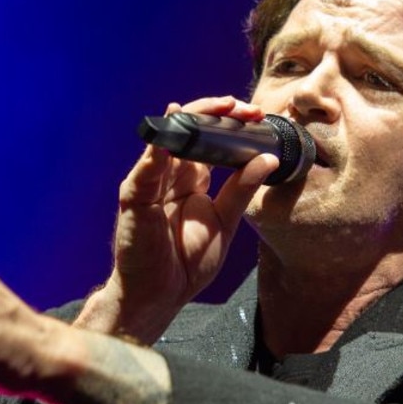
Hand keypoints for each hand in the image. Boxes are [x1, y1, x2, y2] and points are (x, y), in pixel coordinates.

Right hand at [77, 96, 278, 342]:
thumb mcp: (225, 223)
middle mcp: (170, 174)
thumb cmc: (187, 263)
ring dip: (192, 120)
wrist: (159, 295)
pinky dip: (157, 151)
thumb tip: (268, 158)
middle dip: (216, 113)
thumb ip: (241, 191)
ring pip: (168, 140)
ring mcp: (151, 182)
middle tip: (244, 108)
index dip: (231, 123)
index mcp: (192, 179)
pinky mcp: (134, 197)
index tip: (257, 116)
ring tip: (217, 109)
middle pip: (190, 130)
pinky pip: (146, 170)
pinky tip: (171, 135)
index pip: (210, 139)